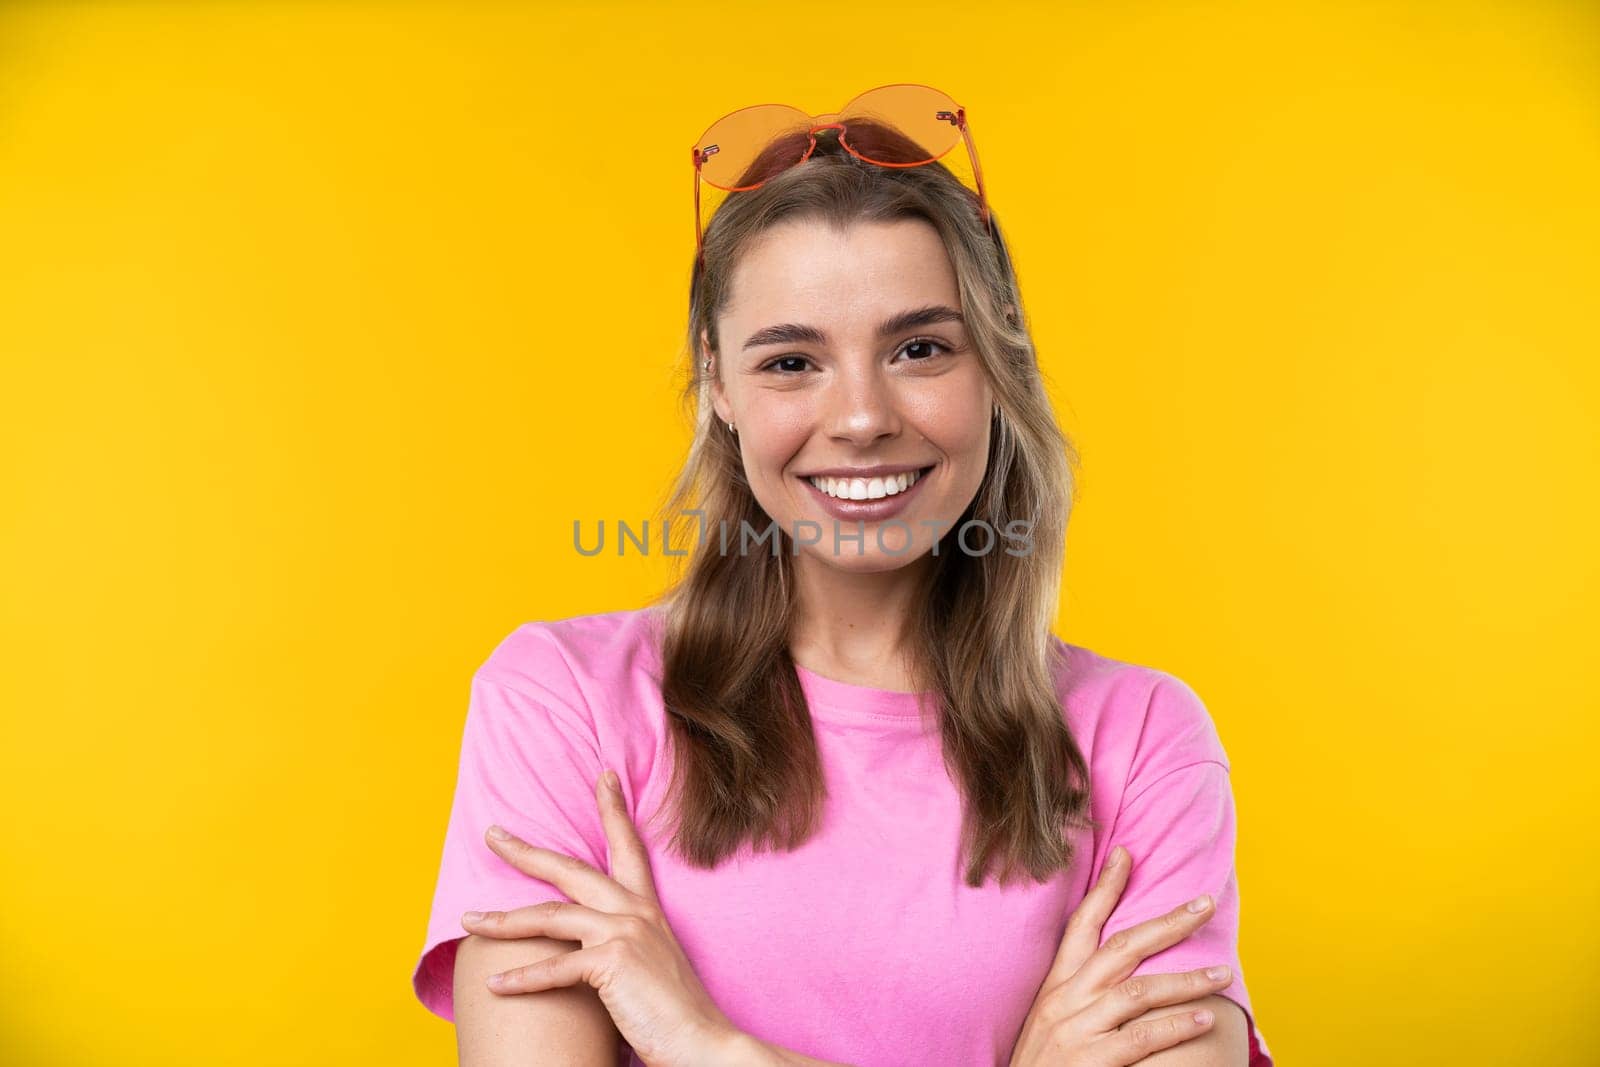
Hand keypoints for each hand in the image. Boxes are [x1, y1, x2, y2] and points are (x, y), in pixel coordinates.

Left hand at [460, 770, 742, 1066]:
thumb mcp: (649, 963)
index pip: (628, 848)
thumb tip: (584, 947)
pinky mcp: (612, 961)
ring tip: (468, 922)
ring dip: (502, 920)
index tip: (603, 777)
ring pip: (549, 915)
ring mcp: (623, 932)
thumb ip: (621, 945)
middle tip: (493, 834)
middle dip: (527, 851)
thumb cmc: (674, 1013)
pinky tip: (495, 985)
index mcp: (647, 909)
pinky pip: (553, 967)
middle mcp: (636, 911)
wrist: (703, 1042)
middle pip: (572, 869)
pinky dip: (521, 979)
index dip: (614, 810)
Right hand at [1007, 845, 1233, 1065]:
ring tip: (1223, 973)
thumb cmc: (1040, 1065)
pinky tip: (1202, 1018)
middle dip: (1167, 923)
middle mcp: (1065, 999)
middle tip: (1205, 904)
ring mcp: (1077, 1029)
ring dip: (1187, 980)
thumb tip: (1116, 970)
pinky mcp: (1091, 1061)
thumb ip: (1077, 993)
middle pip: (1122, 947)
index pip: (1081, 924)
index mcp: (1055, 985)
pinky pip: (1141, 1038)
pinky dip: (1175, 1026)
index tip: (1126, 853)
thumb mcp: (1049, 1020)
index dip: (1105, 887)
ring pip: (1140, 991)